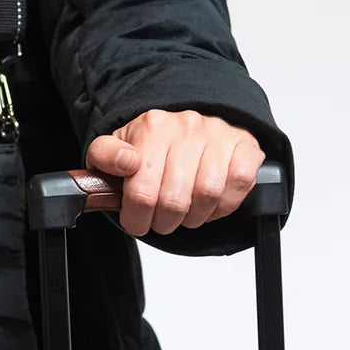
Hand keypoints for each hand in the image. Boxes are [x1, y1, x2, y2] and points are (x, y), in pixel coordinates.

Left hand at [84, 109, 265, 237]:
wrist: (185, 131)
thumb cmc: (149, 149)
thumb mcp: (112, 151)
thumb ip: (104, 157)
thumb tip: (125, 162)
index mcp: (152, 128)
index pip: (142, 193)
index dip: (137, 220)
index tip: (136, 221)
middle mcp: (186, 126)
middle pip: (174, 201)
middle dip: (164, 223)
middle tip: (161, 220)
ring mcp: (218, 134)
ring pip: (207, 196)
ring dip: (194, 217)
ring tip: (184, 213)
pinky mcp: (245, 146)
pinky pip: (238, 185)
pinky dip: (223, 206)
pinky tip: (209, 204)